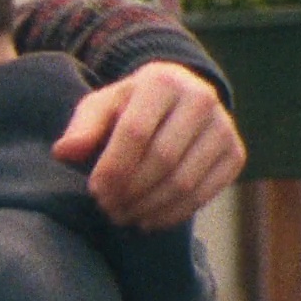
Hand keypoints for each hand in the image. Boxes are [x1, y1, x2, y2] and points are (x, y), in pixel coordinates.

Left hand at [52, 62, 246, 229]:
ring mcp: (224, 126)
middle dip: (130, 192)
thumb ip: (82, 128)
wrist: (177, 102)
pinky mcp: (236, 153)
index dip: (113, 168)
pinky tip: (148, 219)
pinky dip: (173, 214)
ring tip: (124, 216)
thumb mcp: (100, 107)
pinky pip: (204, 194)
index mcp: (162, 81)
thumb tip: (64, 152)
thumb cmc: (128, 107)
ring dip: (149, 207)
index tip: (95, 192)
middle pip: (162, 160)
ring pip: (184, 181)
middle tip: (107, 209)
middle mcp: (201, 98)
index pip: (136, 132)